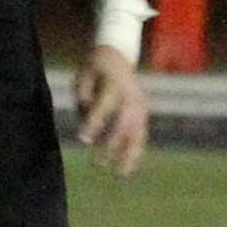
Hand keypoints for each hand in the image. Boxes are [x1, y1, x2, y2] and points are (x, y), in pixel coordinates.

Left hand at [73, 42, 150, 176]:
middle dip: (111, 145)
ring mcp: (140, 103)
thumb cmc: (93, 67)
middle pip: (123, 123)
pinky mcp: (144, 110)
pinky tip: (128, 168)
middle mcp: (131, 95)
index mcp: (113, 84)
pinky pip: (141, 133)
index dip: (93, 124)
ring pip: (138, 132)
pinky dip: (135, 150)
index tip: (83, 140)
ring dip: (129, 154)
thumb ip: (84, 100)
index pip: (104, 107)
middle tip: (98, 162)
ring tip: (121, 174)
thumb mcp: (82, 77)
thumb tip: (90, 127)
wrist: (116, 53)